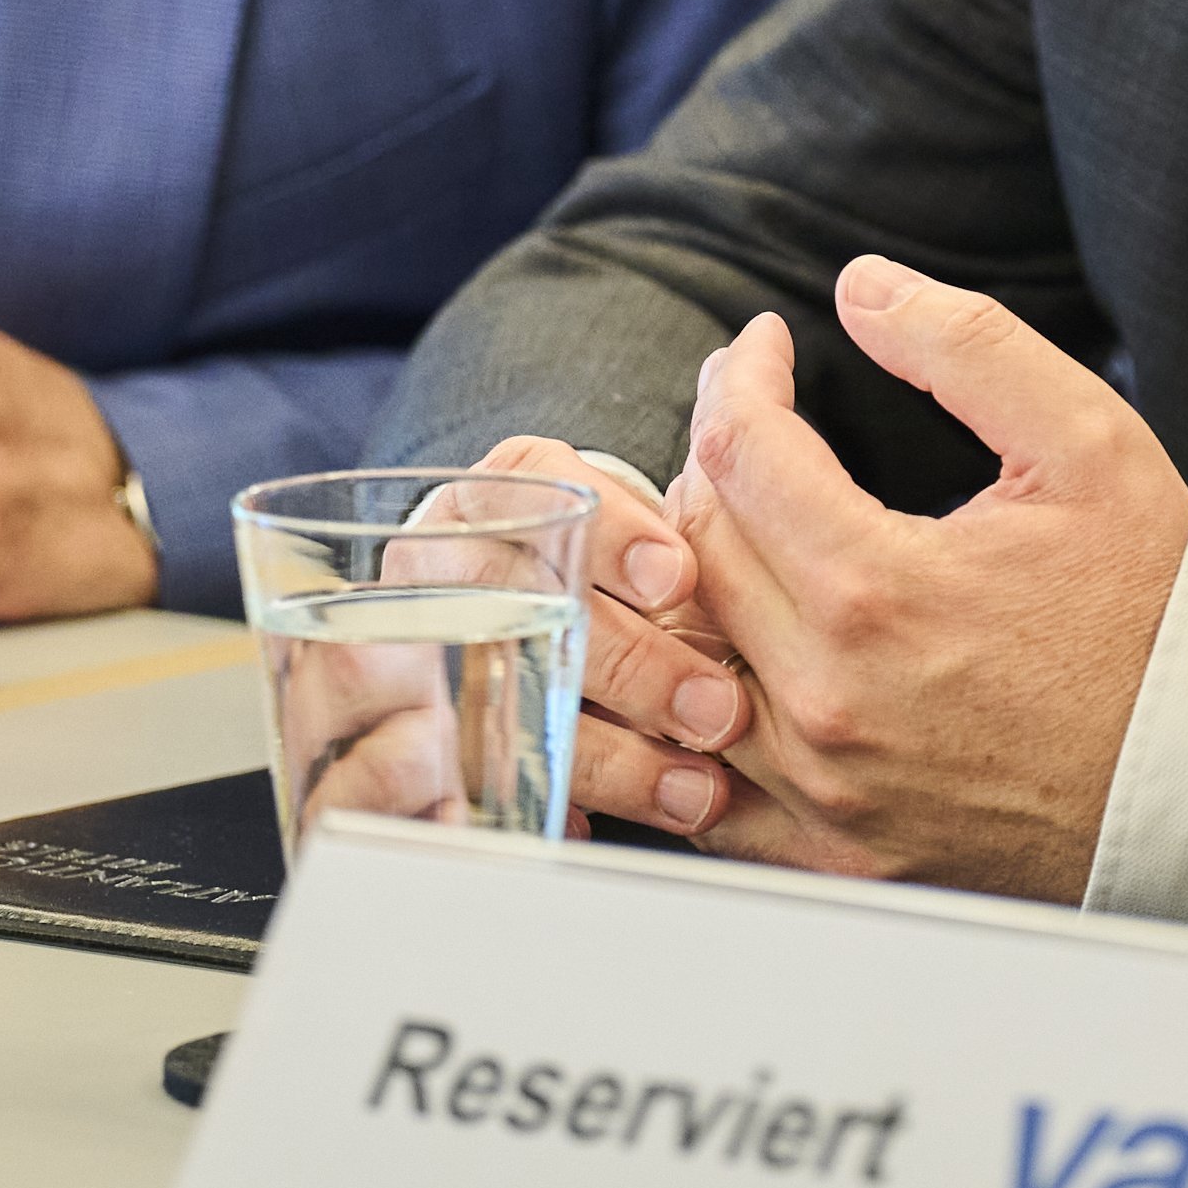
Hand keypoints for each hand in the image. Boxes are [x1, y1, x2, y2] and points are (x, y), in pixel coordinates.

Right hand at [453, 435, 759, 840]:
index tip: (681, 575)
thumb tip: (763, 356)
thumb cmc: (605, 554)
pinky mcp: (426, 740)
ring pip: (508, 703)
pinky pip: (475, 782)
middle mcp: (447, 560)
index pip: (536, 482)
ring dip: (609, 752)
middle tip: (717, 708)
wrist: (499, 610)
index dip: (612, 531)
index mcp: (501, 488)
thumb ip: (705, 456)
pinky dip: (549, 807)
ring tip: (697, 790)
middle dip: (628, 661)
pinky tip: (602, 832)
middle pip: (525, 605)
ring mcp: (424, 648)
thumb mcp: (638, 503)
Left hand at [663, 258, 1187, 901]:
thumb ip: (969, 346)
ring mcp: (821, 789)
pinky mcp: (831, 851)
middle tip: (758, 421)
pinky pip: (705, 782)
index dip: (739, 377)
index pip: (737, 451)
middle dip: (714, 459)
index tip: (764, 347)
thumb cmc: (1154, 608)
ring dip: (693, 577)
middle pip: (692, 548)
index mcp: (875, 589)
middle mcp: (825, 698)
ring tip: (742, 523)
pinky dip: (697, 709)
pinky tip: (730, 654)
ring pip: (682, 662)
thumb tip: (859, 287)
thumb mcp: (1089, 442)